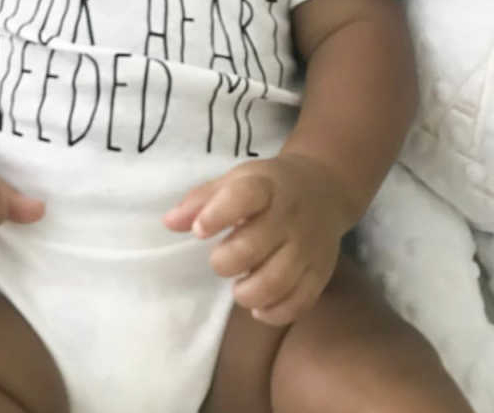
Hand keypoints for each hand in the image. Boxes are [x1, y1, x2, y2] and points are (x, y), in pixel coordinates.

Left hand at [163, 154, 353, 325]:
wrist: (324, 189)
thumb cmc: (269, 187)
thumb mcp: (237, 179)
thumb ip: (202, 200)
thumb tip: (169, 223)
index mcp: (266, 186)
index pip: (244, 197)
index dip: (217, 215)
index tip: (199, 231)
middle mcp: (289, 216)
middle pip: (253, 248)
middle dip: (225, 262)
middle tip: (220, 261)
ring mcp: (308, 246)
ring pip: (276, 282)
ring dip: (248, 294)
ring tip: (239, 287)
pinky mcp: (321, 272)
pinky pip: (299, 303)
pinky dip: (274, 312)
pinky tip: (260, 306)